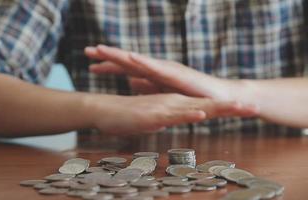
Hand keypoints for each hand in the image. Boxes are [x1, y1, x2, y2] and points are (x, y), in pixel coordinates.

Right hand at [84, 93, 250, 134]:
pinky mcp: (153, 114)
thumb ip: (168, 119)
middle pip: (207, 106)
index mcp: (177, 105)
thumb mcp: (156, 119)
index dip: (226, 110)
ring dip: (217, 108)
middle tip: (254, 108)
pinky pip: (173, 115)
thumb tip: (176, 121)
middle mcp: (174, 103)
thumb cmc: (130, 116)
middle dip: (232, 108)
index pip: (206, 107)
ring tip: (238, 109)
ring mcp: (164, 108)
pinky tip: (201, 113)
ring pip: (195, 108)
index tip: (246, 111)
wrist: (105, 110)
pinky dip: (188, 114)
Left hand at [85, 45, 228, 98]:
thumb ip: (148, 85)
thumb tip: (131, 81)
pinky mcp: (177, 75)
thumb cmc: (192, 96)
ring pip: (140, 61)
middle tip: (87, 50)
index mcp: (154, 75)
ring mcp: (167, 69)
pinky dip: (144, 63)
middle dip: (108, 55)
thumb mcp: (164, 93)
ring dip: (121, 55)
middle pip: (129, 61)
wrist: (219, 96)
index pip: (128, 68)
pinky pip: (158, 69)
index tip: (91, 63)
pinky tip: (131, 58)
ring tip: (102, 50)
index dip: (110, 65)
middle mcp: (159, 69)